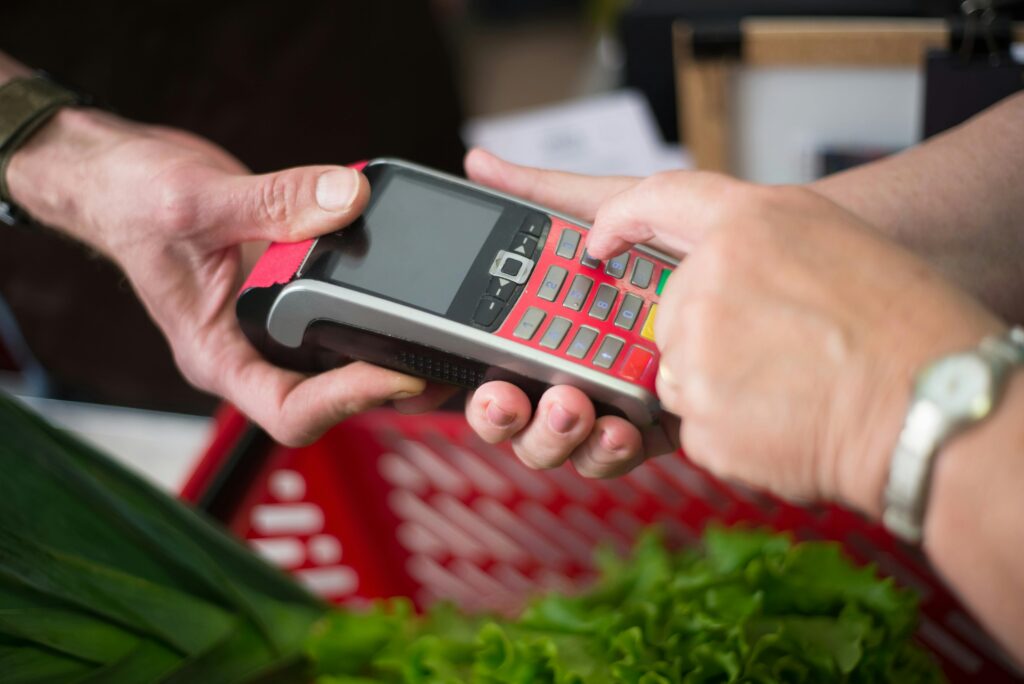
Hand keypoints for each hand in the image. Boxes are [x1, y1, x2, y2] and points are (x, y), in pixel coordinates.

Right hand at [8, 108, 432, 444]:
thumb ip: (273, 201)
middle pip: (330, 395)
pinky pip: (341, 309)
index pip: (291, 411)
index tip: (397, 372)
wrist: (123, 178)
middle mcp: (250, 350)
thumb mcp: (197, 200)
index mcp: (218, 356)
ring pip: (341, 357)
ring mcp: (272, 325)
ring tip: (442, 330)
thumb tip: (350, 199)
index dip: (349, 401)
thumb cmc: (131, 203)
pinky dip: (376, 301)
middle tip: (442, 357)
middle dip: (387, 383)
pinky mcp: (292, 292)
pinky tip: (410, 282)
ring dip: (390, 348)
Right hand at [462, 149, 677, 477]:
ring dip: (556, 434)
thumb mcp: (613, 204)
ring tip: (574, 408)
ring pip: (563, 440)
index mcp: (554, 322)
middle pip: (520, 413)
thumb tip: (481, 166)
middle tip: (516, 400)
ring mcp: (616, 399)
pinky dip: (611, 446)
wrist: (774, 261)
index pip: (501, 363)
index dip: (484, 388)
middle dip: (509, 417)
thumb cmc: (690, 233)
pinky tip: (621, 426)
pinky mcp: (659, 425)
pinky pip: (620, 450)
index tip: (489, 384)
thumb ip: (543, 191)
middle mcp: (575, 366)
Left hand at [583, 170, 1004, 512]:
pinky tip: (783, 419)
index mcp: (750, 225)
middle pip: (672, 308)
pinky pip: (694, 421)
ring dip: (719, 383)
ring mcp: (697, 350)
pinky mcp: (697, 416)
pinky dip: (731, 426)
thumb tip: (712, 265)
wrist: (931, 408)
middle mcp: (710, 280)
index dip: (623, 216)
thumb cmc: (905, 328)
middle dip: (709, 333)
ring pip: (679, 369)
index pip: (659, 196)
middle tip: (775, 351)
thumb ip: (758, 241)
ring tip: (789, 387)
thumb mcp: (833, 240)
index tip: (602, 237)